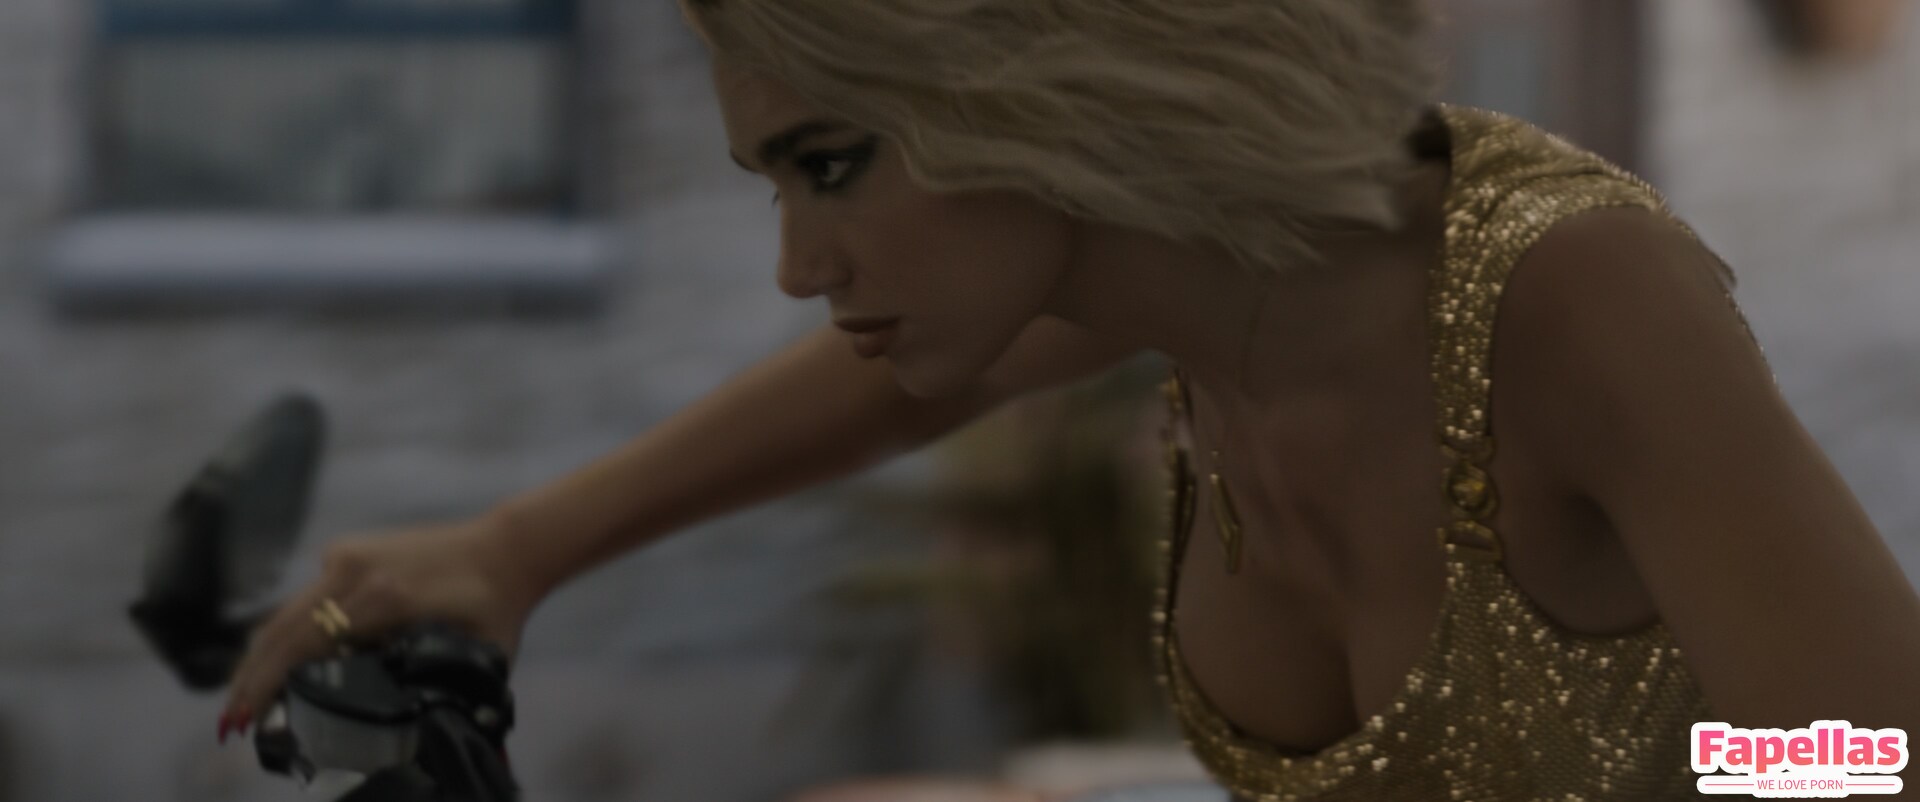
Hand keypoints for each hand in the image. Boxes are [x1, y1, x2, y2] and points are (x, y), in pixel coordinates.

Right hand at [218, 513, 541, 740]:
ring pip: (286, 613)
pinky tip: (275, 664)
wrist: (505, 550)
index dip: (269, 684)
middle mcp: (357, 571)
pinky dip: (286, 633)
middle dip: (250, 679)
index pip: (306, 644)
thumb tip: (417, 741)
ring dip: (261, 658)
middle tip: (231, 724)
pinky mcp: (348, 550)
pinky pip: (306, 598)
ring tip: (244, 703)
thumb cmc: (496, 610)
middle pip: (281, 630)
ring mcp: (348, 555)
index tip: (247, 720)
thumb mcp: (474, 659)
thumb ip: (440, 691)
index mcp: (386, 598)